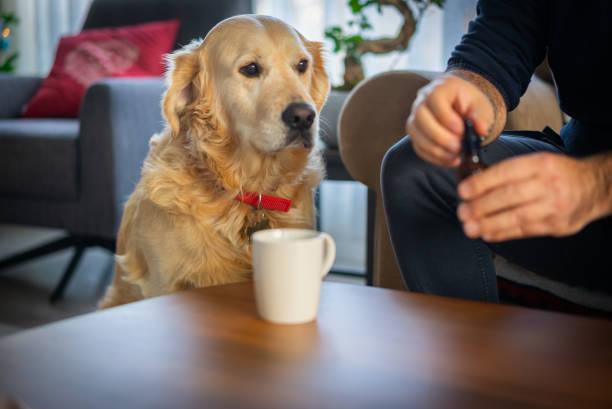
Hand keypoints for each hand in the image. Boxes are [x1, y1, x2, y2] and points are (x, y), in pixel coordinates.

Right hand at [406, 74, 494, 166]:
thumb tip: (481, 131)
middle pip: (420, 117)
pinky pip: (418, 146)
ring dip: (435, 149)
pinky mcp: (415, 133)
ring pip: (416, 134)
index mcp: (439, 88)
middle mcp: (422, 101)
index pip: (435, 99)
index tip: (460, 130)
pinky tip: (449, 160)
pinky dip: (433, 156)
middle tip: (457, 147)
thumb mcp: (479, 105)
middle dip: (439, 136)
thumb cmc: (469, 103)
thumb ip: (480, 117)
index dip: (446, 117)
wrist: (462, 104)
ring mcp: (415, 117)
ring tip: (454, 156)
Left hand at [457, 152, 603, 241]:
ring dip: (489, 224)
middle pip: (510, 196)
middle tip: (462, 212)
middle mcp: (549, 184)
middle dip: (481, 206)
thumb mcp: (537, 163)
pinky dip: (503, 233)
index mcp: (541, 164)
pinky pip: (525, 231)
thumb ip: (510, 172)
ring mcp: (554, 207)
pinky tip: (487, 234)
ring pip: (517, 217)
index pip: (507, 172)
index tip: (463, 191)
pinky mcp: (557, 226)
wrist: (594, 188)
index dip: (482, 183)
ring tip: (470, 227)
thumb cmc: (557, 174)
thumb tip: (474, 183)